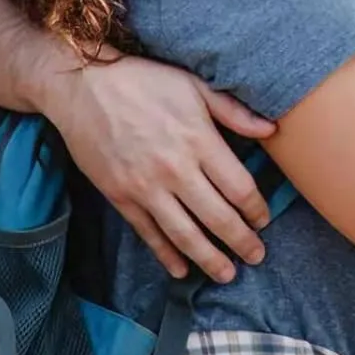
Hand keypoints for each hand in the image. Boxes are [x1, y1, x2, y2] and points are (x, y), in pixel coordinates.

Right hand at [44, 54, 276, 281]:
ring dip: (209, 258)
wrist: (82, 86)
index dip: (256, 209)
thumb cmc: (144, 80)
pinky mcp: (120, 196)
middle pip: (217, 217)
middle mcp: (176, 169)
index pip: (239, 187)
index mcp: (199, 140)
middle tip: (256, 256)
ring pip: (184, 234)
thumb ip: (234, 112)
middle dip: (241, 241)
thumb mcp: (195, 85)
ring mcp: (146, 187)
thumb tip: (272, 130)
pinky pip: (148, 233)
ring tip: (227, 274)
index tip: (264, 220)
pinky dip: (166, 255)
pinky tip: (181, 269)